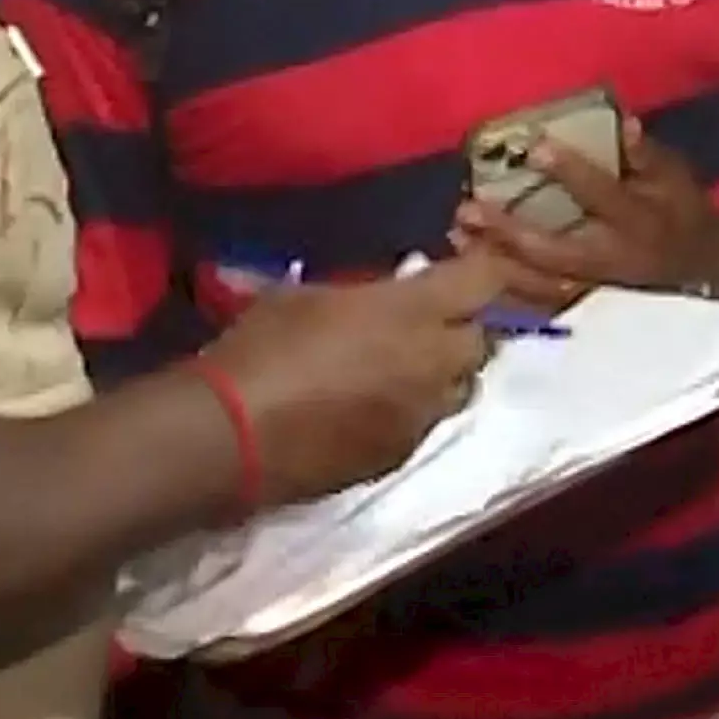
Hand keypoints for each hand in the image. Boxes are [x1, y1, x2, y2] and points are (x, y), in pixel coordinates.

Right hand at [194, 246, 520, 501]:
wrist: (236, 434)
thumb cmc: (264, 348)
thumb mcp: (307, 294)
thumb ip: (359, 290)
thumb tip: (374, 294)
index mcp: (413, 311)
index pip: (483, 280)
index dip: (478, 268)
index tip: (461, 263)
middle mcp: (432, 363)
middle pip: (479, 342)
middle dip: (459, 328)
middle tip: (423, 321)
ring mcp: (420, 416)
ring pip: (458, 390)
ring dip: (440, 374)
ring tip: (399, 368)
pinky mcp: (398, 455)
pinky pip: (423, 426)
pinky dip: (409, 412)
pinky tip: (369, 409)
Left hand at [453, 119, 718, 300]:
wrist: (702, 269)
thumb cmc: (680, 211)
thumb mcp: (674, 176)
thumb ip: (644, 154)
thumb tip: (621, 123)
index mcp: (637, 220)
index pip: (601, 194)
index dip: (569, 170)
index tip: (535, 146)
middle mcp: (611, 259)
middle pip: (553, 249)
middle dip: (508, 230)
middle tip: (469, 207)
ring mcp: (594, 287)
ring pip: (538, 281)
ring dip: (495, 260)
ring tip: (458, 234)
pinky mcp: (581, 303)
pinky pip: (536, 300)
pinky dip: (502, 283)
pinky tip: (471, 260)